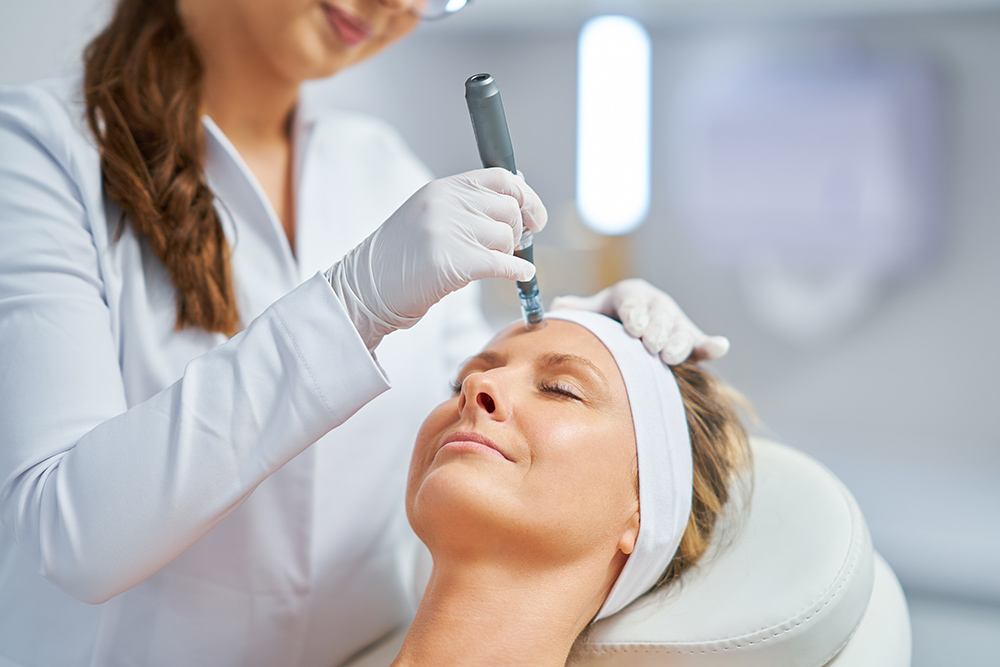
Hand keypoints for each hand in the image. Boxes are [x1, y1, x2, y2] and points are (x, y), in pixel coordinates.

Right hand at [328, 168, 547, 348]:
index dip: (526, 197)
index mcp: (442, 188)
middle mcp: (446, 203)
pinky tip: (520, 277)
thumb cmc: (398, 260)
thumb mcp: (428, 218)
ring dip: (507, 255)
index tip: (535, 217)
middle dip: (517, 232)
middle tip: (509, 249)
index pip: (501, 179)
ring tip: (488, 265)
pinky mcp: (452, 262)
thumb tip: (517, 210)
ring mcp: (447, 230)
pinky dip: (517, 272)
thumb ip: (465, 208)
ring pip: (506, 237)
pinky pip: (502, 263)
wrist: (364, 289)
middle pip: (509, 209)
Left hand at [551, 279, 729, 364]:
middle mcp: (656, 304)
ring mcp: (675, 321)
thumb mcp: (592, 313)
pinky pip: (702, 341)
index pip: (633, 299)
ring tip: (670, 356)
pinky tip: (719, 348)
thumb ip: (577, 311)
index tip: (632, 328)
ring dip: (679, 342)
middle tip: (650, 346)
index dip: (634, 312)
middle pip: (660, 314)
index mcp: (631, 294)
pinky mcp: (690, 339)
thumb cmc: (607, 321)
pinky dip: (711, 346)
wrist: (628, 329)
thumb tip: (557, 308)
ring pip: (681, 329)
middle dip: (656, 330)